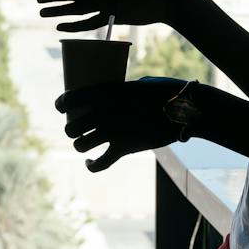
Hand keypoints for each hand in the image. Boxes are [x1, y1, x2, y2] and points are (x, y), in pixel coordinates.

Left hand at [56, 77, 193, 171]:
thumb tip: (115, 96)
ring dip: (81, 145)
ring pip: (81, 145)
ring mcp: (114, 131)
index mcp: (106, 91)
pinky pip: (100, 163)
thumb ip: (123, 90)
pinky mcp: (125, 148)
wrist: (187, 109)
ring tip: (85, 142)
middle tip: (79, 129)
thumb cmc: (167, 91)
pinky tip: (90, 162)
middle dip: (72, 129)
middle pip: (72, 127)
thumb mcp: (139, 84)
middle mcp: (104, 111)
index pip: (70, 98)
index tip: (61, 108)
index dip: (61, 104)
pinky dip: (91, 165)